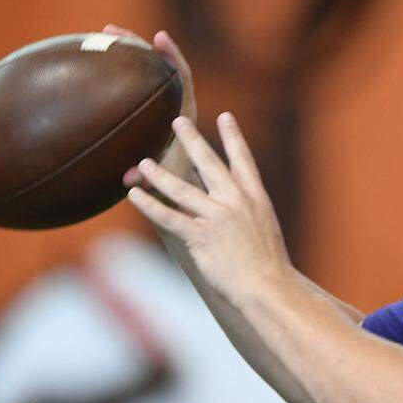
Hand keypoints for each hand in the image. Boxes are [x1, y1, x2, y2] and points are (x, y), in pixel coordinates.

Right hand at [101, 24, 198, 185]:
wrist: (181, 189)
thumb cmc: (177, 183)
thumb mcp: (165, 179)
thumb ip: (150, 178)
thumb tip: (129, 177)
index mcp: (186, 114)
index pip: (183, 76)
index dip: (172, 55)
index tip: (159, 36)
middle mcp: (175, 104)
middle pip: (159, 64)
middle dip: (137, 44)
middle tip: (111, 30)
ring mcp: (160, 106)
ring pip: (145, 71)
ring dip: (126, 51)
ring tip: (100, 36)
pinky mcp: (147, 111)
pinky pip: (134, 85)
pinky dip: (118, 71)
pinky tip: (95, 61)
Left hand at [127, 113, 293, 302]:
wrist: (267, 286)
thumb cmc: (268, 263)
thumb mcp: (264, 227)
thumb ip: (245, 210)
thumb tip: (228, 200)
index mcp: (255, 198)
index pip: (243, 160)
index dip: (233, 137)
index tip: (225, 116)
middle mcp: (235, 202)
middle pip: (209, 163)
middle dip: (192, 140)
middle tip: (177, 121)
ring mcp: (217, 218)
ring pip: (182, 189)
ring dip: (160, 173)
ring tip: (144, 161)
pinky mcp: (201, 237)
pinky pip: (168, 217)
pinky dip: (149, 205)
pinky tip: (134, 195)